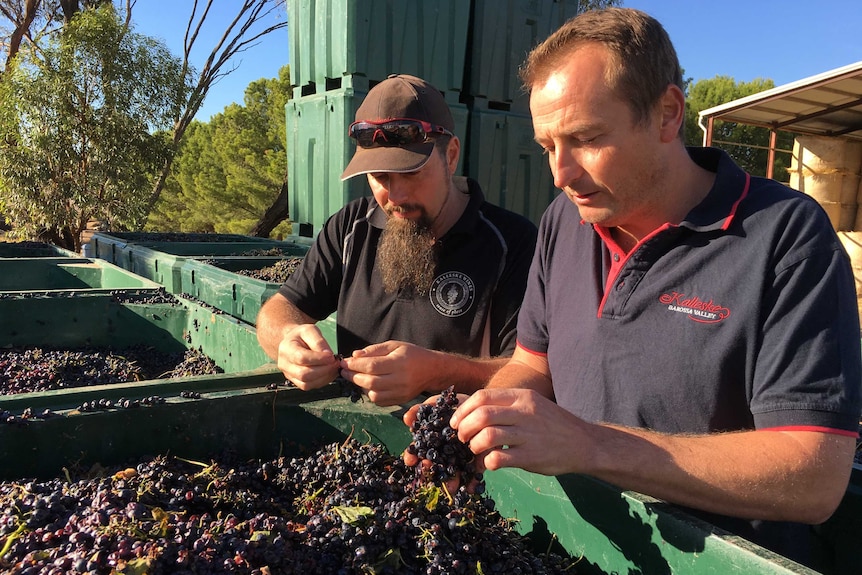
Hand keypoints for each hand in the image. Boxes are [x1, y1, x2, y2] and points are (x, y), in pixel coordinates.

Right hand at [276, 324, 339, 389]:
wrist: (293, 342)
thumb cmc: (301, 336)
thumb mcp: (310, 330)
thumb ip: (319, 341)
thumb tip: (328, 356)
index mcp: (286, 348)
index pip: (302, 358)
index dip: (319, 359)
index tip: (331, 356)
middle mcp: (284, 364)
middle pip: (304, 374)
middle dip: (324, 369)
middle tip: (335, 362)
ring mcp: (289, 375)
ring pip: (307, 383)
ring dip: (324, 376)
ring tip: (333, 367)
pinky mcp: (296, 381)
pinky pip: (309, 386)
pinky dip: (322, 381)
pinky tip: (329, 372)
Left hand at [339, 341, 442, 405]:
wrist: (432, 370)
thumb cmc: (412, 354)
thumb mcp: (395, 345)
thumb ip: (374, 350)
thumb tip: (354, 355)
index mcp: (399, 363)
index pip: (371, 366)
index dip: (354, 365)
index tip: (344, 362)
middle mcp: (401, 380)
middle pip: (370, 382)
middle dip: (353, 376)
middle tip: (344, 371)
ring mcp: (401, 393)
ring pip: (373, 394)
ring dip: (361, 386)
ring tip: (358, 377)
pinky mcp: (400, 401)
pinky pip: (380, 401)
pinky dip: (371, 394)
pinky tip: (369, 385)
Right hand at [402, 392, 476, 493]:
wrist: (484, 405)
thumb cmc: (458, 405)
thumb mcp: (439, 404)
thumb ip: (422, 410)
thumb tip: (406, 419)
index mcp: (433, 442)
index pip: (419, 452)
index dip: (412, 457)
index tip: (409, 460)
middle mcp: (445, 453)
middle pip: (434, 467)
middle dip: (430, 473)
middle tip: (428, 471)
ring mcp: (461, 459)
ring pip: (452, 474)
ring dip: (450, 482)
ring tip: (450, 487)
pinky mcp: (478, 463)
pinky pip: (474, 475)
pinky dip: (473, 484)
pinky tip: (472, 488)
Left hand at [450, 387, 586, 475]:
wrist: (585, 443)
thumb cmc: (552, 425)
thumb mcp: (531, 406)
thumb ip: (506, 407)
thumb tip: (470, 413)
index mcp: (522, 396)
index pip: (482, 397)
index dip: (463, 410)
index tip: (456, 422)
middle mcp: (524, 412)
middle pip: (481, 415)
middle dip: (464, 428)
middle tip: (462, 438)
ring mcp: (528, 434)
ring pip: (487, 436)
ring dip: (473, 446)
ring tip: (475, 451)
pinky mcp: (532, 456)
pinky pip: (499, 459)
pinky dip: (487, 463)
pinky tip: (490, 464)